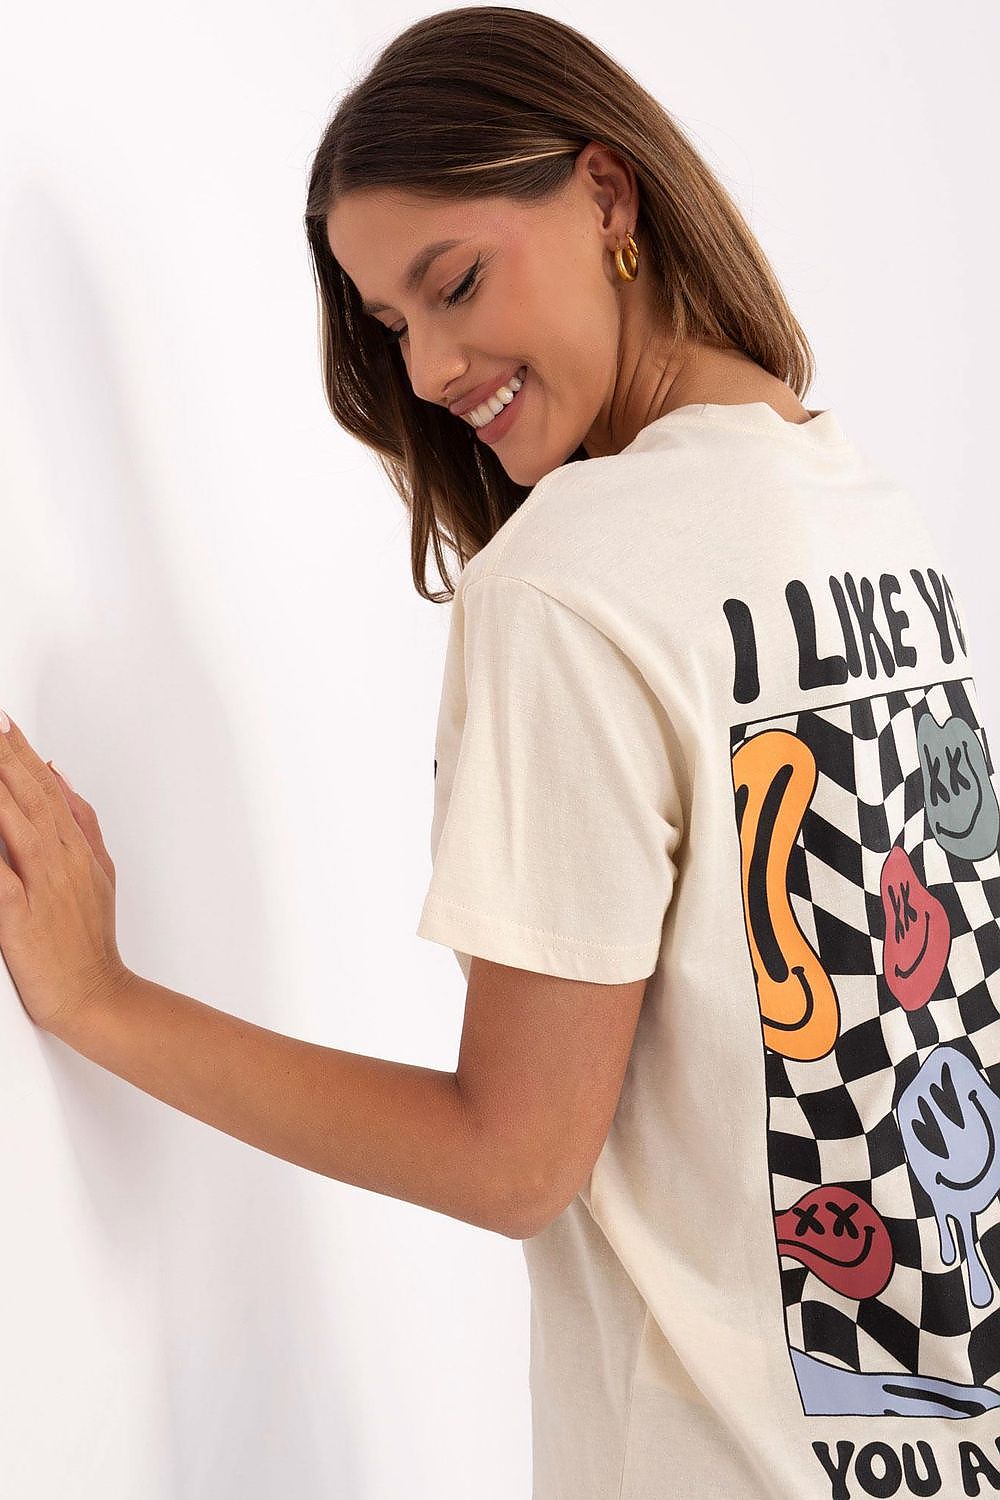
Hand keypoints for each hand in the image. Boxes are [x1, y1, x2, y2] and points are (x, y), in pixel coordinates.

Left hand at [0, 710, 131, 1032]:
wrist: (97, 996)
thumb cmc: (91, 940)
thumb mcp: (99, 870)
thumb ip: (79, 820)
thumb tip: (58, 775)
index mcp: (74, 847)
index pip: (43, 785)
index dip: (20, 749)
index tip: (3, 719)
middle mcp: (59, 859)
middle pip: (26, 793)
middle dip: (5, 755)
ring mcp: (41, 884)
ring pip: (14, 821)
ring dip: (0, 786)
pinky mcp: (17, 915)